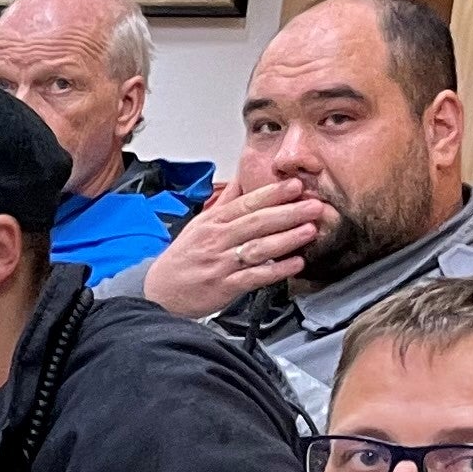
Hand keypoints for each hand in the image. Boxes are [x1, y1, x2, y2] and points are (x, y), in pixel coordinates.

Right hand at [137, 177, 323, 318]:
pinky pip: (254, 277)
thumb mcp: (199, 224)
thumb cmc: (182, 259)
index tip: (295, 185)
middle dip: (287, 212)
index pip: (246, 203)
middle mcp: (216, 240)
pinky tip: (294, 264)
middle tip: (313, 205)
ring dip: (286, 239)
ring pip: (257, 248)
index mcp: (212, 222)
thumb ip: (225, 202)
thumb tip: (241, 178)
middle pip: (256, 222)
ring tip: (309, 230)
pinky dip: (276, 271)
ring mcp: (220, 264)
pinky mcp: (224, 286)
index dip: (272, 194)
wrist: (159, 293)